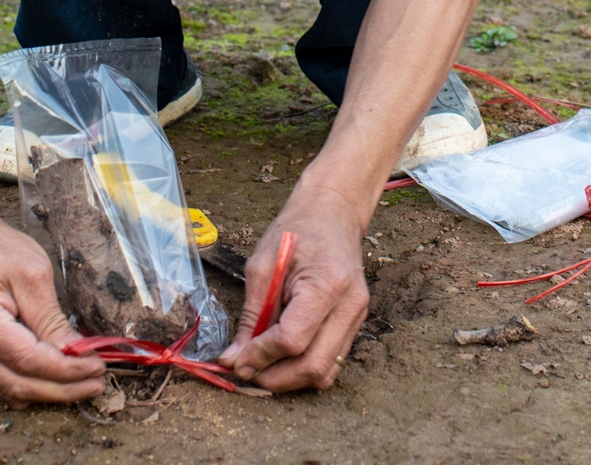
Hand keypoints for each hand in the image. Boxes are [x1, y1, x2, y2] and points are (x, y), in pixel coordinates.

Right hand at [0, 209, 104, 403]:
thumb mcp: (33, 273)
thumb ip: (52, 319)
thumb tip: (78, 355)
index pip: (29, 361)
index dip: (67, 370)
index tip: (98, 368)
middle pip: (18, 384)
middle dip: (62, 389)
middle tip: (97, 384)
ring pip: (8, 389)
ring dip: (48, 390)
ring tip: (82, 384)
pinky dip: (29, 383)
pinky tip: (54, 379)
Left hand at [219, 184, 368, 392]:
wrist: (333, 211)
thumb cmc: (296, 231)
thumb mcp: (262, 266)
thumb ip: (250, 316)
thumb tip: (233, 358)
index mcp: (326, 285)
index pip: (292, 339)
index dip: (260, 356)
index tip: (235, 361)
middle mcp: (349, 306)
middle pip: (313, 366)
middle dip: (274, 377)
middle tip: (245, 372)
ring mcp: (358, 317)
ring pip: (325, 372)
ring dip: (290, 379)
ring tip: (262, 367)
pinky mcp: (356, 322)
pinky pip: (331, 361)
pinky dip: (304, 369)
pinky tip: (282, 358)